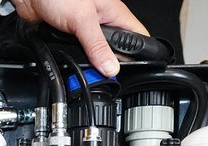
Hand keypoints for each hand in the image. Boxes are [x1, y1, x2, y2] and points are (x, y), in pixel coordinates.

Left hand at [10, 0, 148, 76]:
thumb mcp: (83, 20)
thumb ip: (97, 45)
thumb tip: (111, 68)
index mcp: (114, 14)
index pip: (137, 36)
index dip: (138, 54)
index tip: (128, 70)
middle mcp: (103, 22)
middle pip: (115, 50)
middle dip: (108, 62)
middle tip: (100, 69)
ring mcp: (87, 30)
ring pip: (96, 54)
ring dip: (89, 60)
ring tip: (84, 62)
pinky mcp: (71, 36)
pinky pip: (77, 53)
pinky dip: (74, 56)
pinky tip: (70, 55)